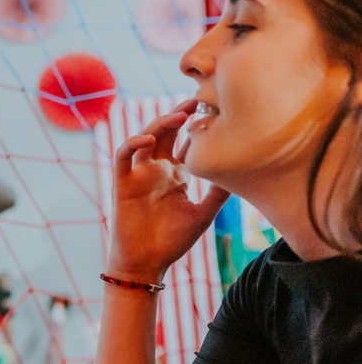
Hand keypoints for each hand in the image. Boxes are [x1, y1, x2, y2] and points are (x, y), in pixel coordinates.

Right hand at [107, 99, 229, 281]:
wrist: (146, 262)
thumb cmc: (172, 240)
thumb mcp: (204, 213)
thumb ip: (218, 192)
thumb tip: (241, 171)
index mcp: (175, 174)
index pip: (185, 142)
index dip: (197, 127)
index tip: (216, 113)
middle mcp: (156, 169)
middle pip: (166, 133)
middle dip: (179, 115)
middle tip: (198, 101)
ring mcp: (138, 174)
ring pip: (145, 138)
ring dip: (159, 124)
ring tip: (178, 116)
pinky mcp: (122, 182)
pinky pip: (123, 156)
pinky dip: (133, 143)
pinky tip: (148, 139)